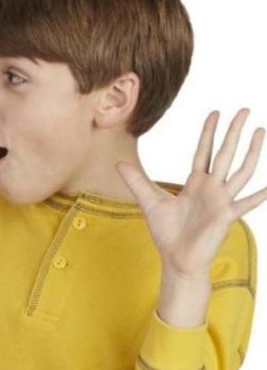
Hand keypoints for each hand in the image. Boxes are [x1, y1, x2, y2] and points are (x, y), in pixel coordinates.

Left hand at [118, 109, 265, 278]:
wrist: (176, 258)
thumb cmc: (166, 233)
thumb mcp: (148, 202)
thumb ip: (136, 182)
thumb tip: (118, 164)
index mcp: (195, 183)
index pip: (204, 151)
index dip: (209, 133)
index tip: (215, 113)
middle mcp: (211, 188)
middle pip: (225, 154)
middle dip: (234, 132)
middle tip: (244, 110)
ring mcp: (221, 200)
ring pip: (241, 171)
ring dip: (252, 152)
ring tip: (261, 131)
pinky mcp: (226, 216)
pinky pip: (247, 203)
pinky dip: (260, 194)